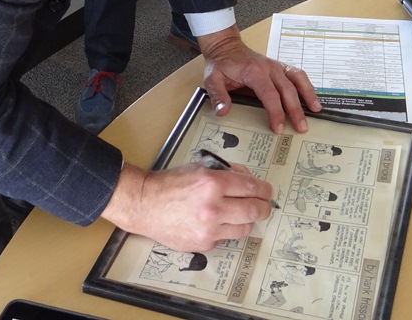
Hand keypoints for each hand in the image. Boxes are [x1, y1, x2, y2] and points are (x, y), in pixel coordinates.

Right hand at [101, 161, 272, 252]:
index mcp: (212, 183)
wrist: (145, 204)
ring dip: (247, 220)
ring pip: (244, 228)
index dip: (263, 189)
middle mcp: (212, 207)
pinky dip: (227, 229)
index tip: (267, 191)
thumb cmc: (169, 183)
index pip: (250, 187)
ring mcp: (209, 229)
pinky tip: (219, 222)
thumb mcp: (199, 168)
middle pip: (253, 210)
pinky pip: (226, 237)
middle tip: (264, 205)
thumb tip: (247, 179)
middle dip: (264, 207)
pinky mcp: (204, 243)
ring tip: (243, 213)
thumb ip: (225, 172)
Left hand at [197, 25, 320, 133]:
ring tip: (316, 111)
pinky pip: (297, 74)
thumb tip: (223, 112)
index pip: (269, 94)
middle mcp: (269, 67)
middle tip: (301, 128)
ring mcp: (276, 66)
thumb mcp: (212, 79)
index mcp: (254, 72)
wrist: (225, 46)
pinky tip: (312, 99)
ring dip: (307, 95)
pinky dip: (307, 86)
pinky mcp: (280, 67)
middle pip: (287, 89)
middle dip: (295, 110)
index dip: (275, 112)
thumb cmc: (220, 64)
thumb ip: (218, 95)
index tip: (278, 128)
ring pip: (297, 79)